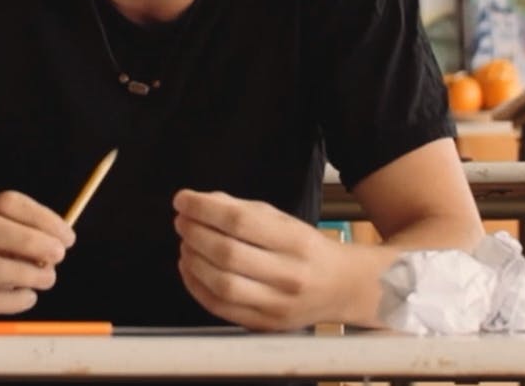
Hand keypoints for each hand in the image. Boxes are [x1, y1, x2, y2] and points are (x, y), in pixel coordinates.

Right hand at [0, 191, 74, 317]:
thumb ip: (23, 237)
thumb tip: (60, 242)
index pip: (7, 203)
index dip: (42, 217)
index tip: (67, 237)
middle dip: (29, 240)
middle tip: (58, 255)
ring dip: (22, 272)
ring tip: (47, 279)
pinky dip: (13, 300)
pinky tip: (28, 297)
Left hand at [173, 189, 354, 330]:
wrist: (342, 288)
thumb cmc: (307, 250)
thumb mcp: (284, 221)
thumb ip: (242, 210)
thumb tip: (200, 202)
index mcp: (296, 241)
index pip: (240, 222)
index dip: (204, 209)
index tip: (183, 200)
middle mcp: (289, 275)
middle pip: (227, 253)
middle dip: (194, 233)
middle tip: (182, 222)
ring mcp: (277, 304)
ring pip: (221, 283)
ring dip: (193, 260)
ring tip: (186, 243)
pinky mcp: (264, 324)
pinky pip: (219, 307)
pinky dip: (196, 286)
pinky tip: (190, 268)